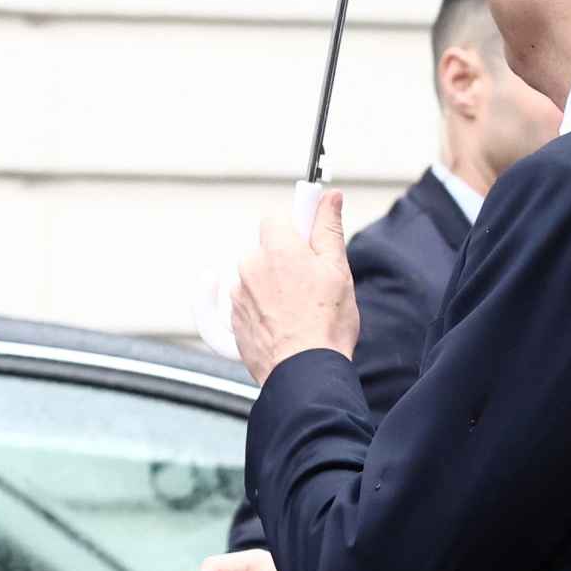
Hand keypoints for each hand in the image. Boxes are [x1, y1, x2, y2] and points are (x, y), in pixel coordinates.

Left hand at [231, 189, 358, 384]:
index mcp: (276, 248)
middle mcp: (250, 266)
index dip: (294, 230)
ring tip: (300, 311)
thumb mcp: (337, 269)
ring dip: (274, 287)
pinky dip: (262, 310)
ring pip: (257, 278)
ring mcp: (237, 295)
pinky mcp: (233, 321)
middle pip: (267, 250)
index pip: (276, 219)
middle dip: (286, 262)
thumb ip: (328, 227)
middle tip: (312, 285)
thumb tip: (329, 196)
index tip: (308, 242)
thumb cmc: (326, 324)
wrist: (305, 373)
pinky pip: (247, 304)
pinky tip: (284, 324)